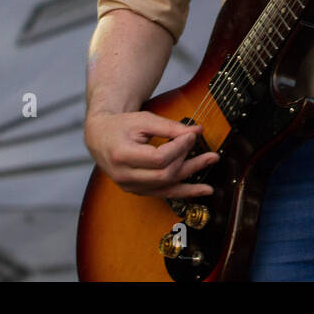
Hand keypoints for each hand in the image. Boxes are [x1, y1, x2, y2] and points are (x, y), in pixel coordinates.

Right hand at [84, 109, 218, 198]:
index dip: (179, 147)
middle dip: (188, 162)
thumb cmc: (122, 125)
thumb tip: (197, 132)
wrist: (100, 137)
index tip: (191, 136)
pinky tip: (202, 191)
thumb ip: (170, 127)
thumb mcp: (144, 120)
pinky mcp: (138, 191)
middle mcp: (124, 176)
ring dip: (192, 178)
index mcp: (122, 155)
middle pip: (164, 174)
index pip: (158, 158)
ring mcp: (130, 186)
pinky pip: (164, 193)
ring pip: (166, 187)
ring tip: (212, 169)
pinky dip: (184, 192)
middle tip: (209, 153)